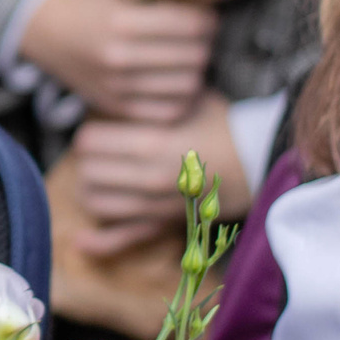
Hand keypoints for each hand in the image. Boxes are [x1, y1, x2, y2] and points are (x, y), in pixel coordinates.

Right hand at [18, 0, 213, 123]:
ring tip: (192, 59)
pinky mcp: (114, 105)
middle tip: (203, 37)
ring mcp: (116, 86)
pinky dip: (181, 98)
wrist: (40, 27)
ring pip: (187, 86)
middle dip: (206, 44)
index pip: (191, 26)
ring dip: (196, 71)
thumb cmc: (84, 0)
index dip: (208, 20)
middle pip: (195, 57)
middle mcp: (120, 56)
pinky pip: (167, 111)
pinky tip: (179, 83)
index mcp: (122, 21)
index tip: (207, 17)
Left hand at [67, 91, 248, 256]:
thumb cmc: (219, 123)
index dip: (90, 132)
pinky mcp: (164, 225)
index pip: (89, 142)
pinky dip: (100, 244)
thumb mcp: (183, 99)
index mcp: (152, 144)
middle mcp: (148, 179)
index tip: (99, 127)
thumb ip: (146, 99)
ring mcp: (155, 206)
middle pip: (87, 173)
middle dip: (88, 159)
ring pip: (97, 204)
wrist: (258, 159)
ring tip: (100, 175)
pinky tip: (81, 241)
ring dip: (92, 188)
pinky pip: (125, 240)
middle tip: (99, 150)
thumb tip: (110, 95)